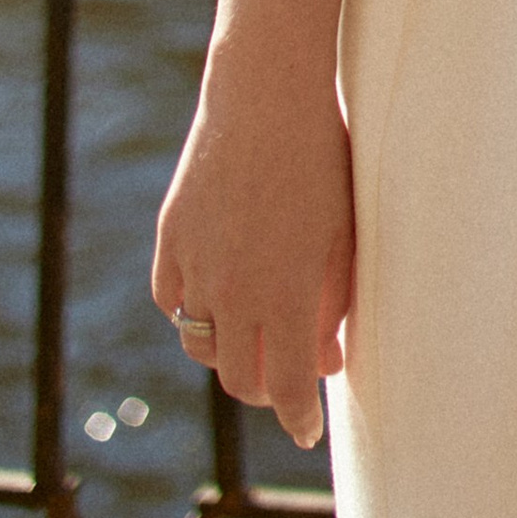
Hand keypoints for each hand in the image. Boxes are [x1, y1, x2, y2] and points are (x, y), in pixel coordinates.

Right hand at [154, 0, 353, 450]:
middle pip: (239, 378)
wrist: (270, 88)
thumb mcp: (345, 231)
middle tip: (290, 377)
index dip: (298, 416)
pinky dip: (192, 310)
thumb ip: (333, 302)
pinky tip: (216, 298)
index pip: (286, 385)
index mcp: (286, 292)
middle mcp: (234, 290)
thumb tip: (325, 358)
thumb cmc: (324, 154)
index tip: (308, 429)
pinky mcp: (171, 237)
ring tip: (257, 336)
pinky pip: (172, 300)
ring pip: (202, 344)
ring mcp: (196, 264)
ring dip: (229, 351)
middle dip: (267, 388)